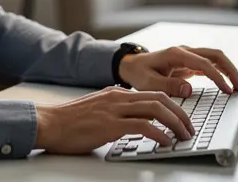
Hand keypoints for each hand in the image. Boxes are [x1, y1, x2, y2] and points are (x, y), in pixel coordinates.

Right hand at [34, 86, 193, 153]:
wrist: (48, 123)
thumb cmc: (68, 122)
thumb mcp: (96, 111)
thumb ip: (114, 113)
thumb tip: (132, 124)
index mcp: (116, 94)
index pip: (152, 94)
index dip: (172, 106)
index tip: (181, 120)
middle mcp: (118, 98)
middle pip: (159, 99)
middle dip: (180, 114)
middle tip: (189, 128)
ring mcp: (114, 110)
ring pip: (155, 109)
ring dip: (174, 123)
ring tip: (183, 136)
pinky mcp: (109, 125)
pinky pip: (142, 126)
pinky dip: (158, 133)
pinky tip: (165, 142)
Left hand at [118, 46, 237, 96]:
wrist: (132, 66)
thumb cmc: (139, 73)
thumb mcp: (148, 83)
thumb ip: (168, 86)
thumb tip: (189, 89)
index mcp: (175, 54)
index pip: (203, 63)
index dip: (217, 76)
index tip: (227, 90)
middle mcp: (184, 51)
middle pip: (214, 55)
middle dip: (230, 70)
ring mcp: (188, 56)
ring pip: (215, 58)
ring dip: (228, 70)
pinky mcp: (189, 63)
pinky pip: (209, 66)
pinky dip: (220, 73)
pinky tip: (227, 84)